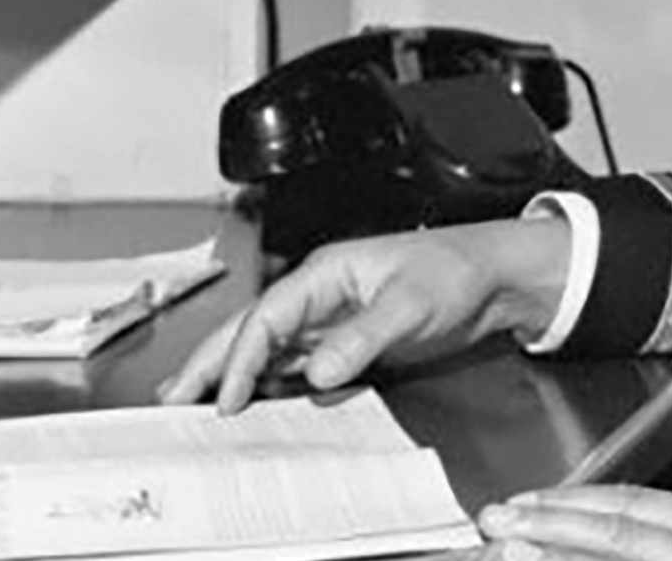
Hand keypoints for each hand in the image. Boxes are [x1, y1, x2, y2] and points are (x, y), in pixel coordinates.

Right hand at [158, 216, 571, 412]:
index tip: (225, 397)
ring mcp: (331, 316)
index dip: (239, 359)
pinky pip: (295, 362)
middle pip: (252, 329)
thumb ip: (362, 336)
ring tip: (192, 403)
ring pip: (267, 347)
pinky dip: (266, 381)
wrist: (497, 276)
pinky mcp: (347, 338)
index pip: (266, 318)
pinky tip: (250, 401)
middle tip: (174, 399)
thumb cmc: (458, 268)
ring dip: (230, 373)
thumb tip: (318, 371)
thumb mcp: (412, 304)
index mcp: (328, 272)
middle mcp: (321, 293)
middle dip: (210, 362)